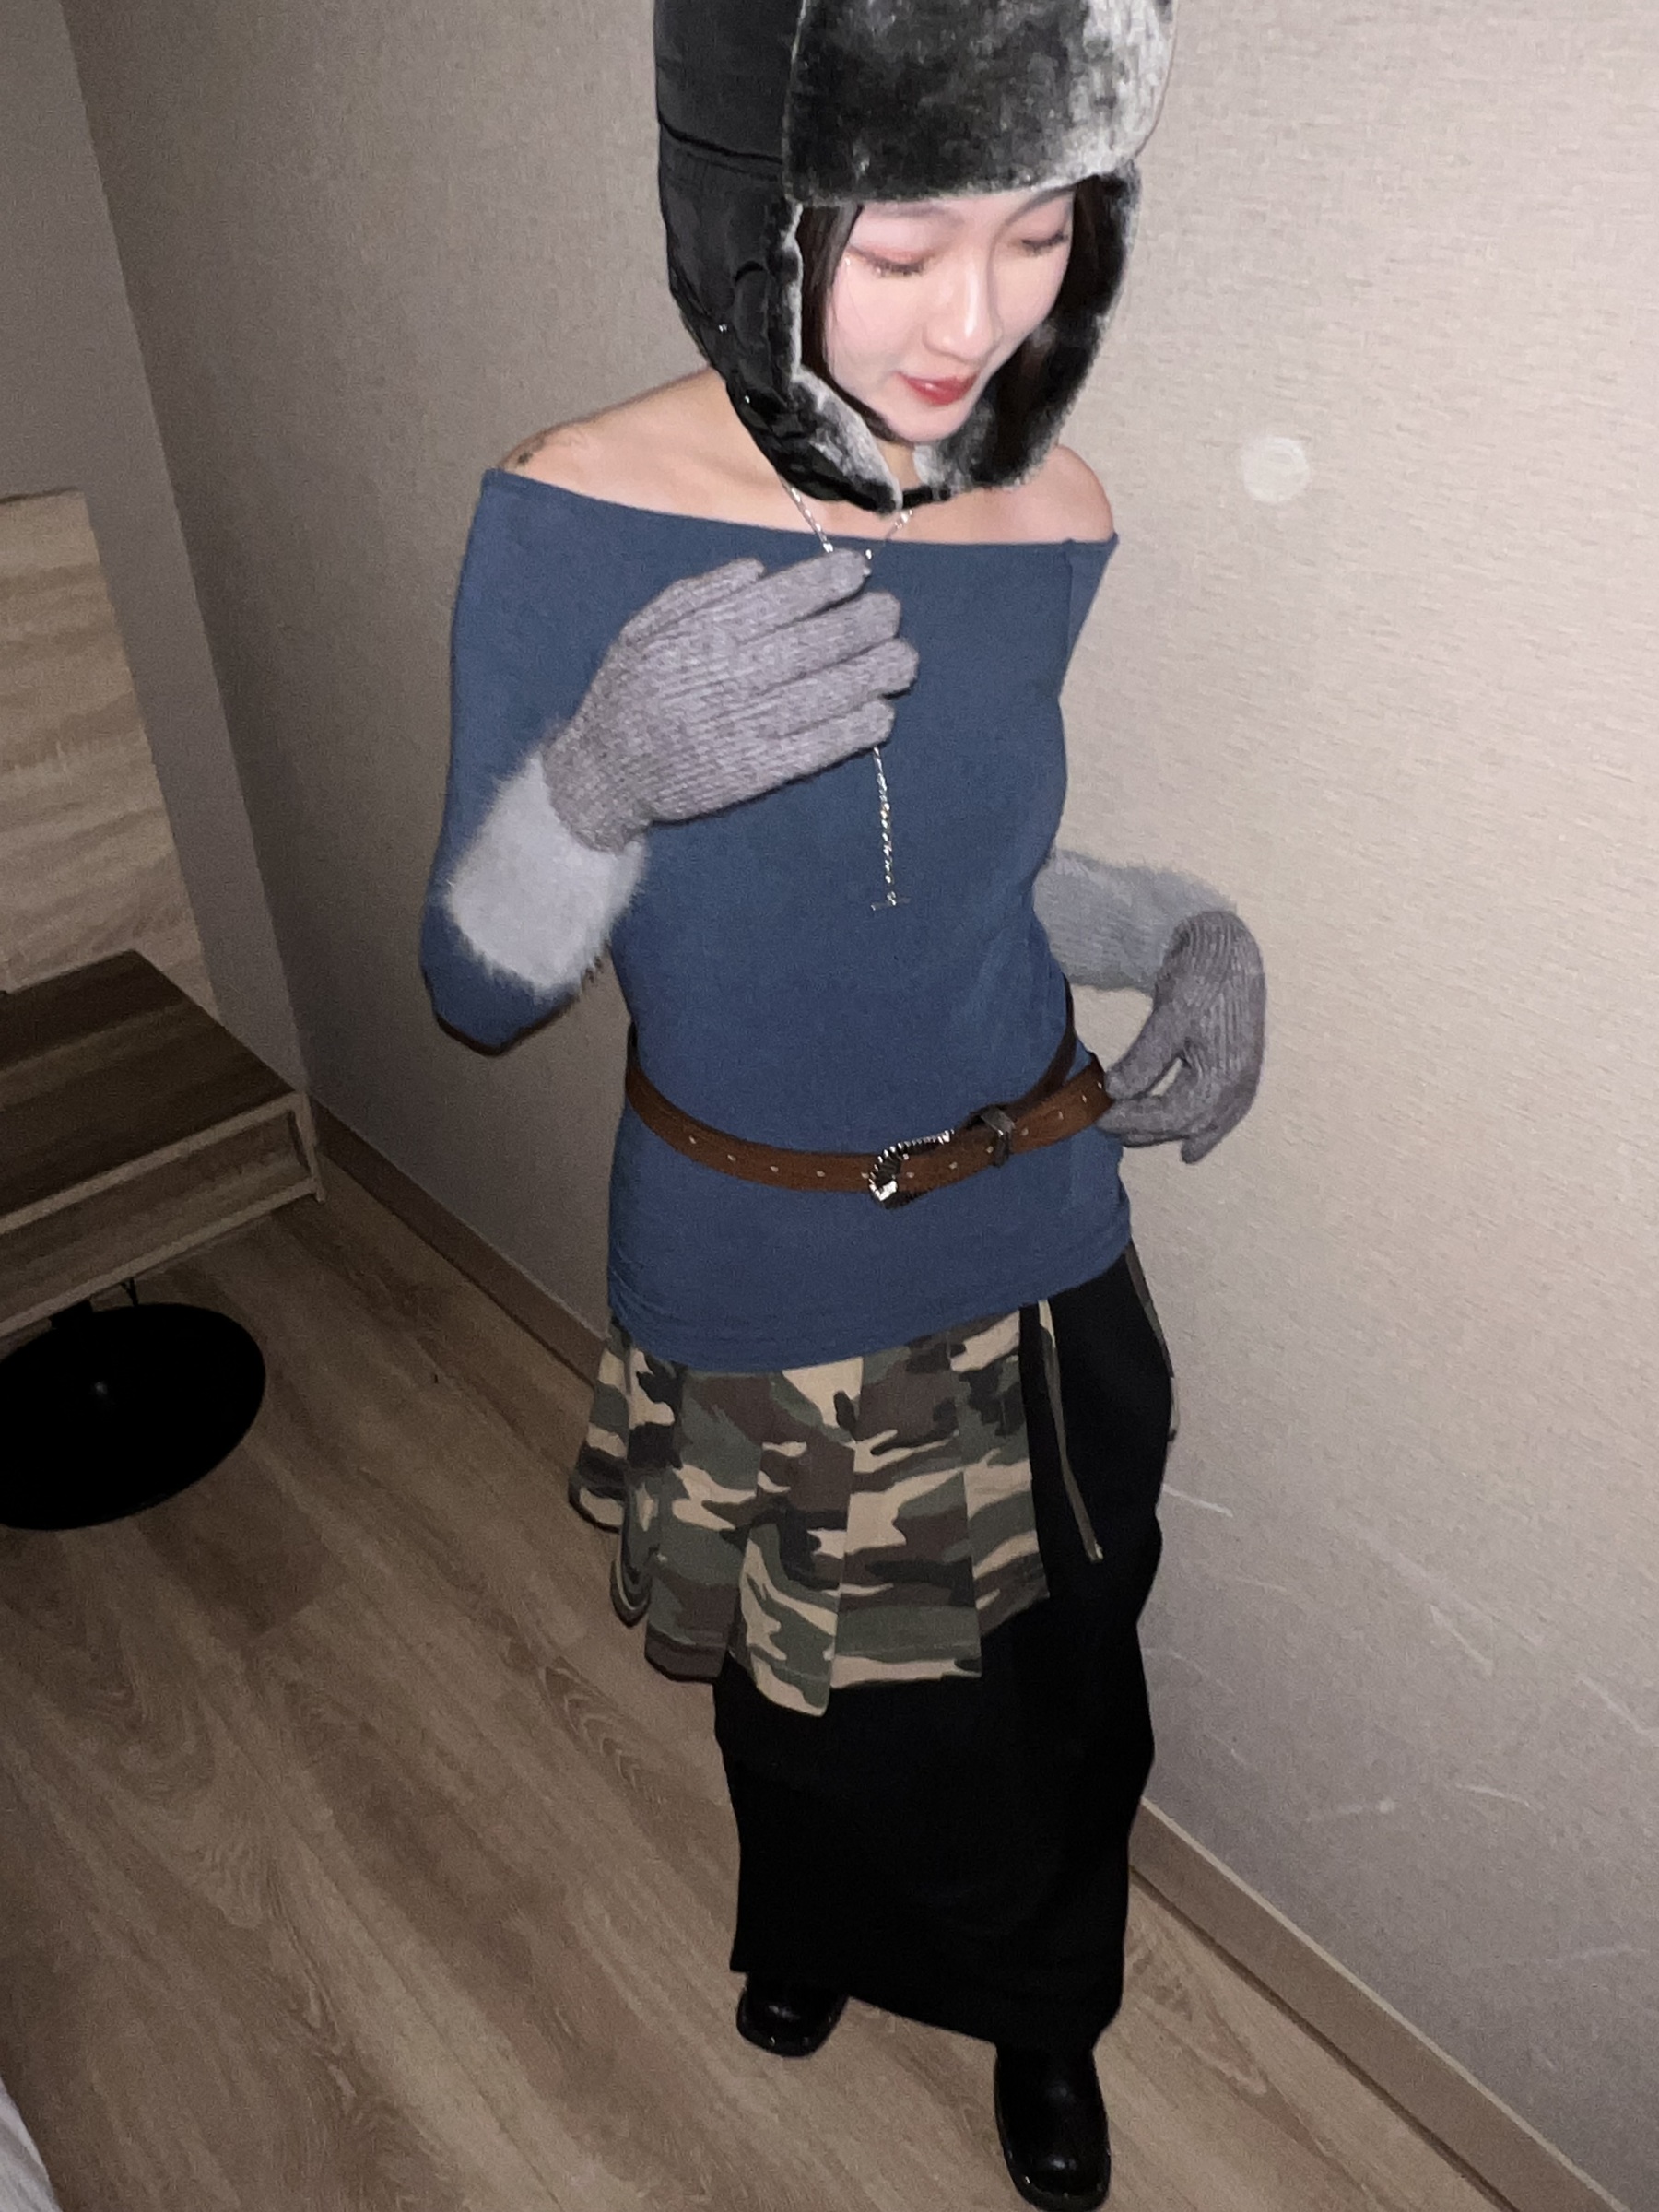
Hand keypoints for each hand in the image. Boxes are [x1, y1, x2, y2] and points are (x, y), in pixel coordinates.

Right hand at [542, 549, 917, 850]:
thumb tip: (757, 569)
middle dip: (857, 626)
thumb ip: (698, 594)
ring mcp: (742, 728)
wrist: (605, 772)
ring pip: (817, 696)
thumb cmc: (629, 692)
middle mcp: (726, 679)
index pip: (774, 602)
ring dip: (867, 677)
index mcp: (701, 637)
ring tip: (904, 660)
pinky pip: (810, 749)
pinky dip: (848, 733)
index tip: (857, 571)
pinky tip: (880, 716)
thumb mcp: (644, 628)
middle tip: (891, 613)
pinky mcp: (752, 773)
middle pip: (807, 646)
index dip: (821, 585)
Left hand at [1097, 910, 1265, 1162]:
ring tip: (1135, 1137)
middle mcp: (1238, 1084)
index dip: (1137, 1120)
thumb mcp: (1170, 1015)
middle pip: (1187, 1124)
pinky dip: (1206, 1134)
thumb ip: (1145, 1057)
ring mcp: (1244, 1081)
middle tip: (1108, 1127)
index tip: (1102, 1118)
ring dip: (1169, 1133)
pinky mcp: (1242, 1073)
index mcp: (1223, 1072)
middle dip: (1147, 1129)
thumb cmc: (1200, 978)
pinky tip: (1190, 1151)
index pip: (1174, 1114)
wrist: (1228, 951)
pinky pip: (1223, 1116)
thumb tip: (1116, 1091)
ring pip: (1204, 1123)